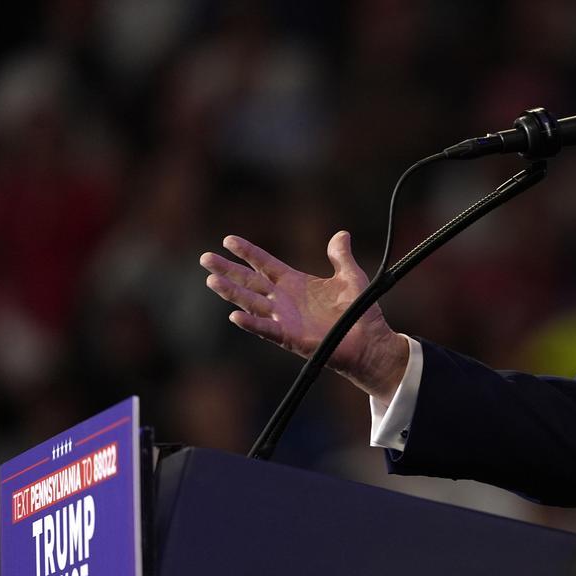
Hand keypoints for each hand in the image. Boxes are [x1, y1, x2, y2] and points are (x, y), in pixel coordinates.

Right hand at [200, 232, 407, 400]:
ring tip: (211, 280)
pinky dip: (252, 323)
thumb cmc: (360, 311)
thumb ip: (340, 256)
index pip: (264, 264)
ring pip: (252, 303)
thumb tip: (341, 234)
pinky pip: (267, 330)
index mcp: (295, 283)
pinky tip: (235, 316)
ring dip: (231, 293)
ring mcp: (285, 319)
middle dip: (228, 270)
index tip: (228, 240)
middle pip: (249, 282)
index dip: (248, 252)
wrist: (370, 341)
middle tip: (205, 258)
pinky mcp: (291, 338)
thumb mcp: (351, 276)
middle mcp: (284, 300)